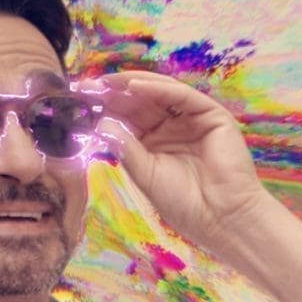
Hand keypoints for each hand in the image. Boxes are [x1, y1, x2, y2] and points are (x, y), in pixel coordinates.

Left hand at [93, 71, 270, 250]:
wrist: (221, 218)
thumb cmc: (185, 203)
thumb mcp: (145, 174)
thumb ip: (125, 147)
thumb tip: (100, 123)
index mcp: (155, 142)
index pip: (127, 117)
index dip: (105, 108)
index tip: (80, 100)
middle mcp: (172, 126)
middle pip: (140, 101)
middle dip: (114, 93)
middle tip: (87, 86)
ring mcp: (192, 119)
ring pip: (159, 93)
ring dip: (131, 85)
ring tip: (106, 82)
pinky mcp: (211, 115)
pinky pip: (181, 96)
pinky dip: (158, 88)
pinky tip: (134, 86)